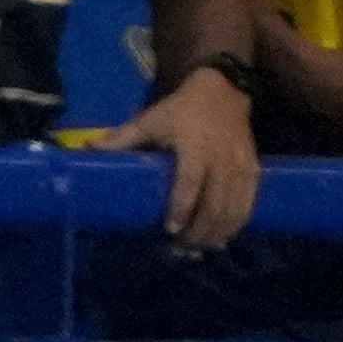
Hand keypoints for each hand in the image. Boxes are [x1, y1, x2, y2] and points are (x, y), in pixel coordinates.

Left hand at [103, 63, 259, 250]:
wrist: (223, 91)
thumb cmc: (181, 109)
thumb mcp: (151, 119)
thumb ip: (124, 138)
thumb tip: (90, 151)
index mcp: (195, 146)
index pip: (190, 183)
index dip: (181, 208)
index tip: (170, 229)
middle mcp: (221, 158)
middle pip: (214, 205)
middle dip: (198, 232)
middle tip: (180, 249)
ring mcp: (241, 166)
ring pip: (234, 210)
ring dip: (216, 235)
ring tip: (197, 250)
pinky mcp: (253, 172)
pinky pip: (248, 205)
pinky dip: (235, 227)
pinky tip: (221, 240)